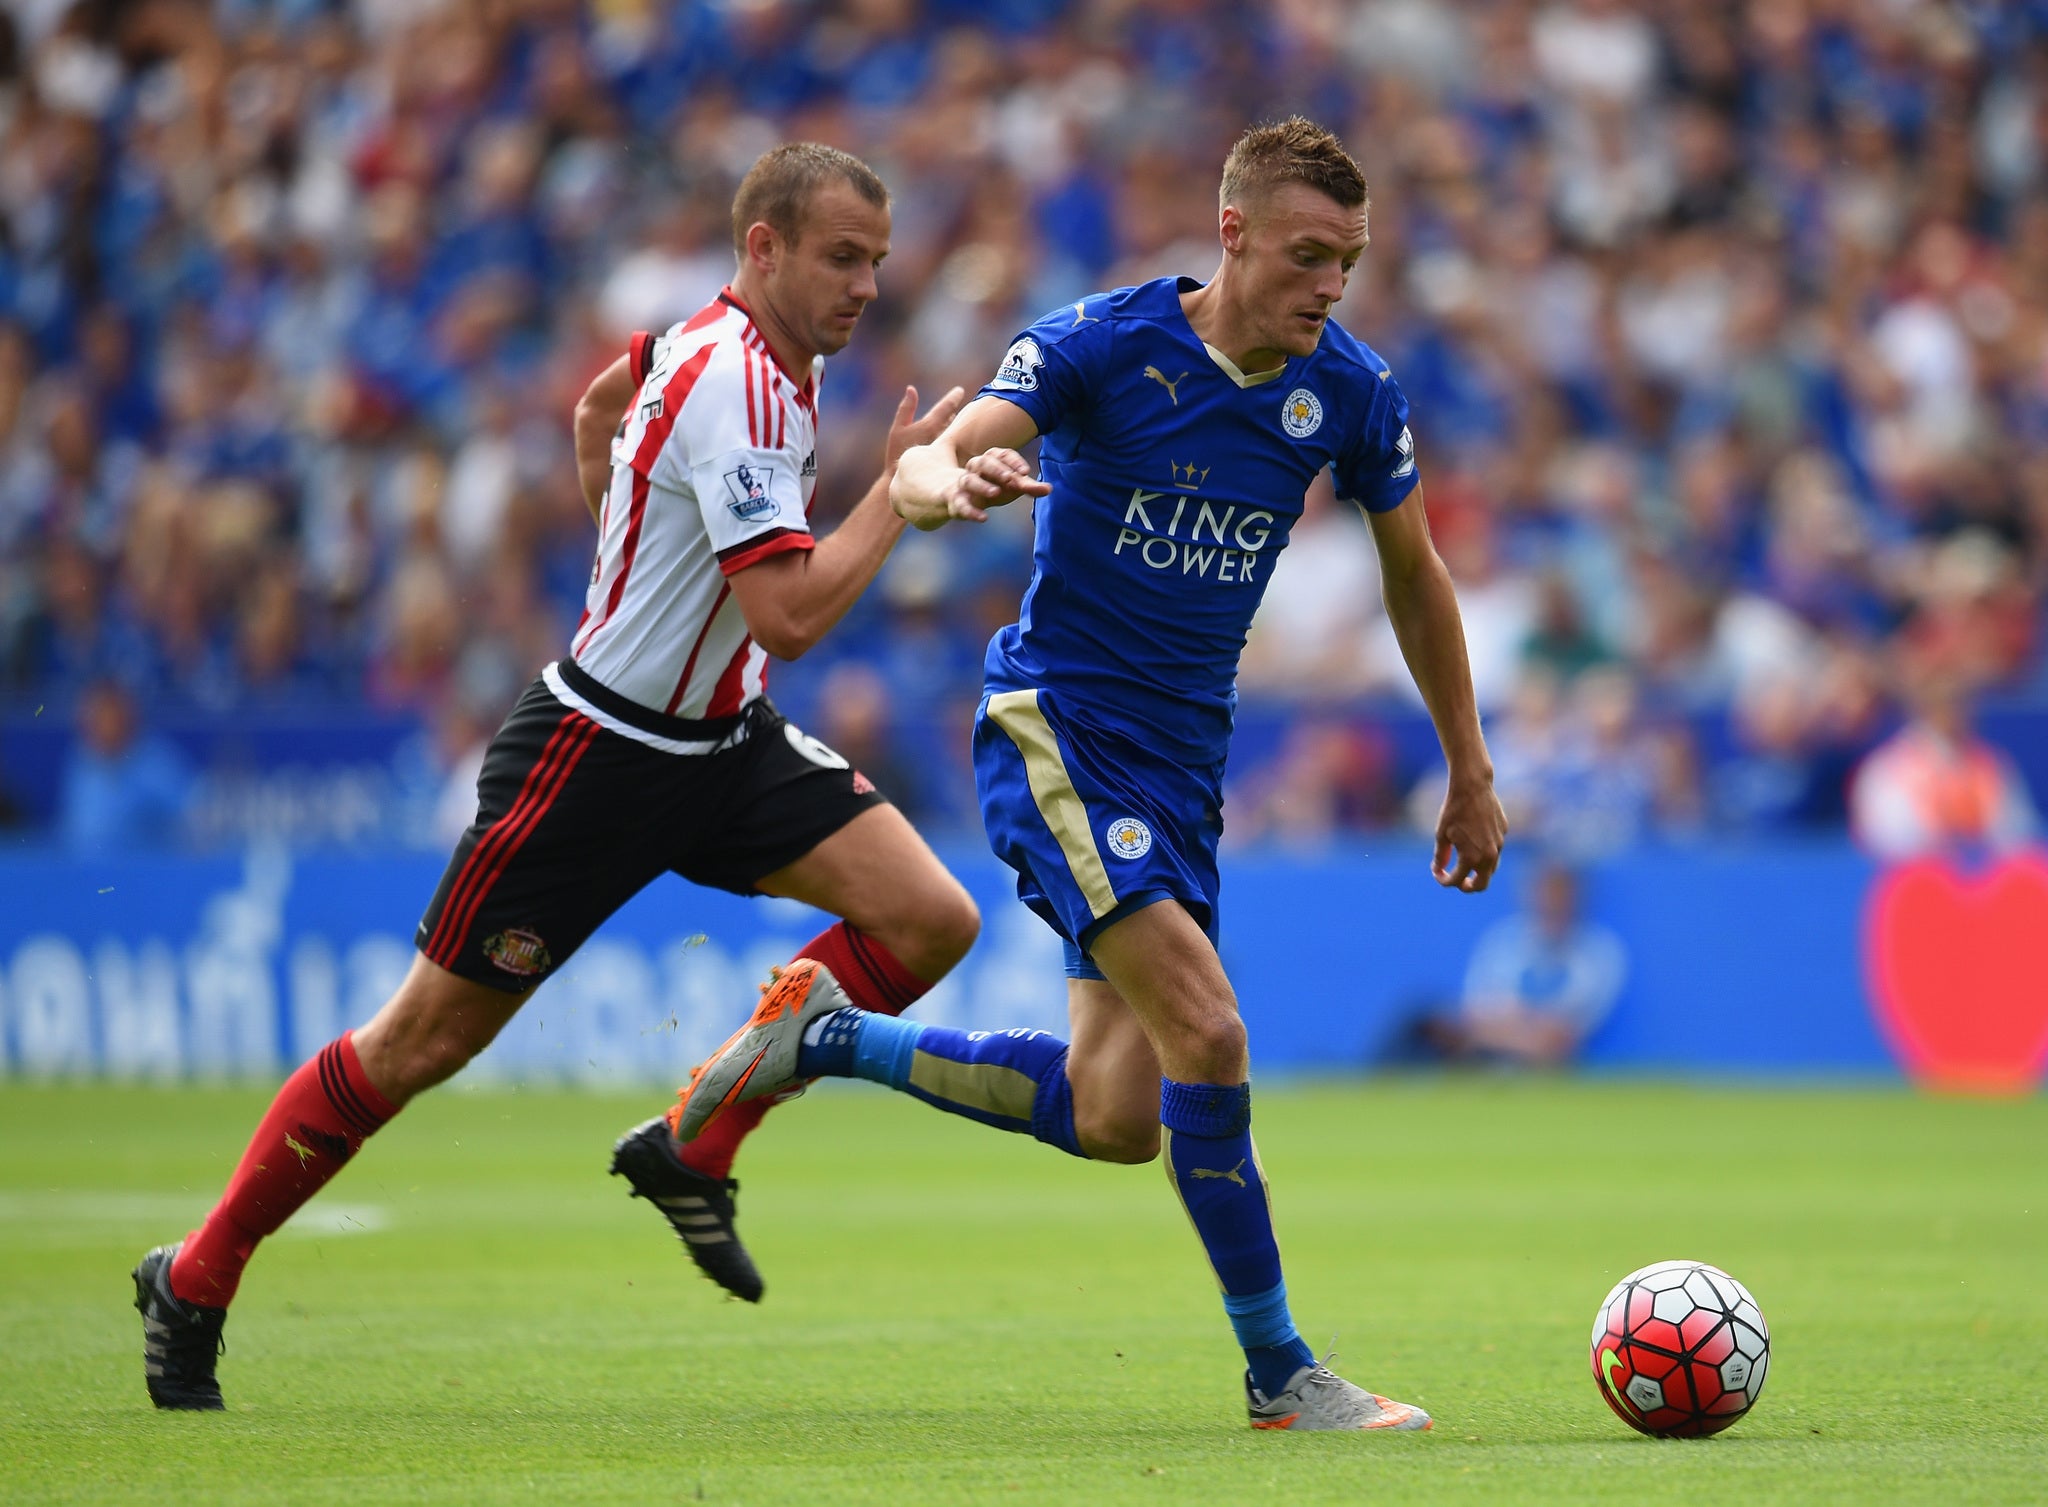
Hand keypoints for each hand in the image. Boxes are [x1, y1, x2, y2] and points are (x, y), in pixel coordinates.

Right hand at [884, 384, 966, 471]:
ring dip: (954, 422)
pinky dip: (954, 435)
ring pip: (954, 429)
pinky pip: (954, 441)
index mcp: (930, 426)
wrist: (901, 478)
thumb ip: (906, 408)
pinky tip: (952, 437)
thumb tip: (911, 388)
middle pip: (953, 417)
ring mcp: (946, 446)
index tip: (959, 390)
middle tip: (958, 403)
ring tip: (955, 418)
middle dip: (955, 410)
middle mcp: (941, 435)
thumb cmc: (896, 451)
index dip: (954, 396)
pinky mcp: (948, 456)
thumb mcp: (898, 428)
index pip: (947, 406)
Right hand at [937, 447, 1049, 523]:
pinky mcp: (953, 501)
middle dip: (998, 470)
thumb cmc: (987, 488)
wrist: (952, 497)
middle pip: (983, 462)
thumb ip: (1028, 488)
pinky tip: (983, 519)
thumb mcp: (1008, 488)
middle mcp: (974, 470)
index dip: (1012, 461)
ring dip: (982, 485)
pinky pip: (960, 504)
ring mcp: (961, 485)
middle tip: (1013, 479)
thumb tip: (1050, 489)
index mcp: (988, 462)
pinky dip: (971, 512)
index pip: (1000, 454)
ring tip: (996, 493)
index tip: (1024, 472)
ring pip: (968, 479)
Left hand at [1432, 774, 1507, 892]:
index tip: (1437, 874)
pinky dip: (1484, 852)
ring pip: (1491, 868)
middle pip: (1482, 885)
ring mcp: (1499, 844)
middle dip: (1468, 886)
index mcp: (1471, 858)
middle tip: (1459, 882)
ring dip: (1478, 870)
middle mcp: (1489, 855)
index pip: (1457, 880)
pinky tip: (1474, 839)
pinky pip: (1495, 849)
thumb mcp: (1441, 834)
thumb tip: (1439, 869)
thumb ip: (1441, 855)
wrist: (1473, 786)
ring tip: (1465, 863)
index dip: (1444, 880)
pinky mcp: (1503, 833)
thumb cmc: (1453, 810)